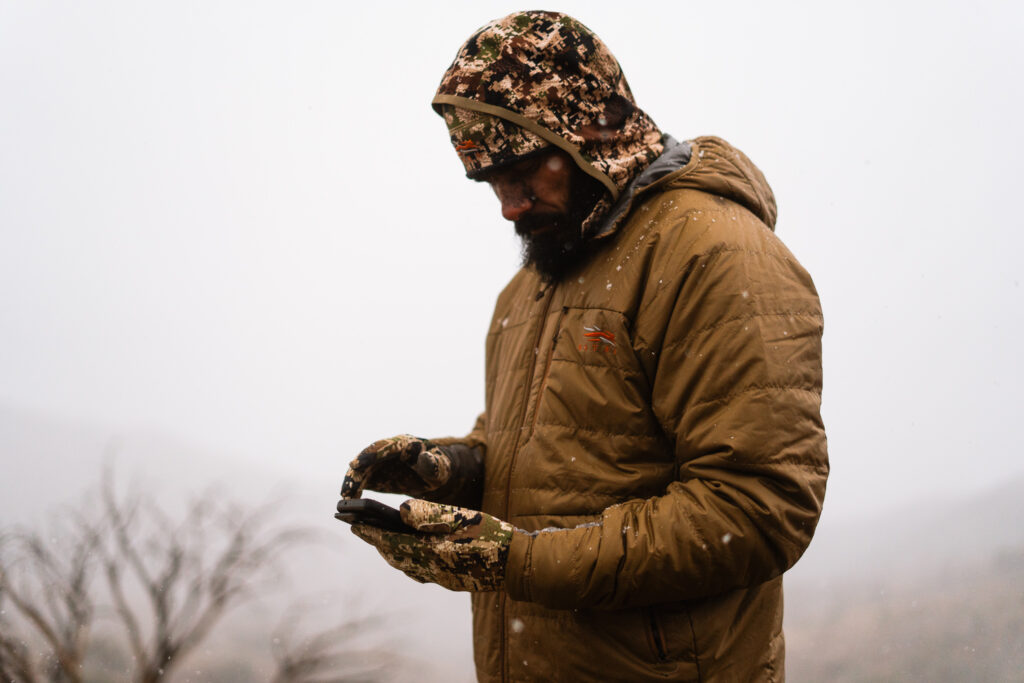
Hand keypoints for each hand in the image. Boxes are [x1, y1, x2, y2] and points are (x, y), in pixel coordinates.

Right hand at [340, 435, 453, 498]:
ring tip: (346, 498)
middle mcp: (388, 450)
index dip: (370, 455)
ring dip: (352, 482)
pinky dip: (355, 489)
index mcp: (405, 443)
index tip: (356, 464)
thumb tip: (424, 457)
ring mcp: (380, 462)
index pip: (385, 446)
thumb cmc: (440, 468)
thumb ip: (433, 463)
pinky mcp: (376, 474)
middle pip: (368, 458)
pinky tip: (350, 500)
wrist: (435, 474)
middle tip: (346, 489)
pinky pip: (362, 480)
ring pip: (361, 470)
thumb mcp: (441, 467)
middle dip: (355, 473)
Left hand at [350, 499, 514, 591]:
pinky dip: (405, 558)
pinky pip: (419, 570)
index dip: (370, 531)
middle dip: (375, 540)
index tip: (352, 522)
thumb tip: (401, 510)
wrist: (517, 565)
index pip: (391, 540)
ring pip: (405, 564)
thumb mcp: (462, 517)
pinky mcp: (450, 580)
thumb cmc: (491, 537)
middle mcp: (430, 569)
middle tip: (357, 527)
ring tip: (377, 537)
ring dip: (388, 550)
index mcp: (430, 552)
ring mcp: (440, 577)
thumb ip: (430, 514)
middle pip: (394, 554)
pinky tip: (408, 552)